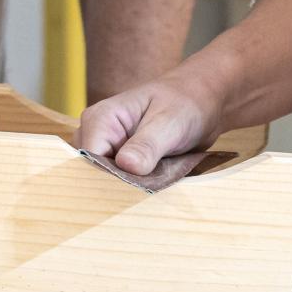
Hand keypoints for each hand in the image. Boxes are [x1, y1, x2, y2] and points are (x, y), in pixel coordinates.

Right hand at [75, 70, 222, 176]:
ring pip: (107, 180)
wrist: (201, 102)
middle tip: (152, 187)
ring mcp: (108, 148)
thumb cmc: (185, 103)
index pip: (90, 160)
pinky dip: (137, 186)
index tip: (136, 189)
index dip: (110, 178)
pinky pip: (121, 181)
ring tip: (157, 181)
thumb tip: (127, 165)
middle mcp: (97, 134)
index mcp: (100, 119)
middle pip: (94, 173)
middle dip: (120, 185)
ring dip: (131, 187)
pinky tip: (156, 182)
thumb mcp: (169, 122)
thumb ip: (147, 145)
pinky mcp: (121, 160)